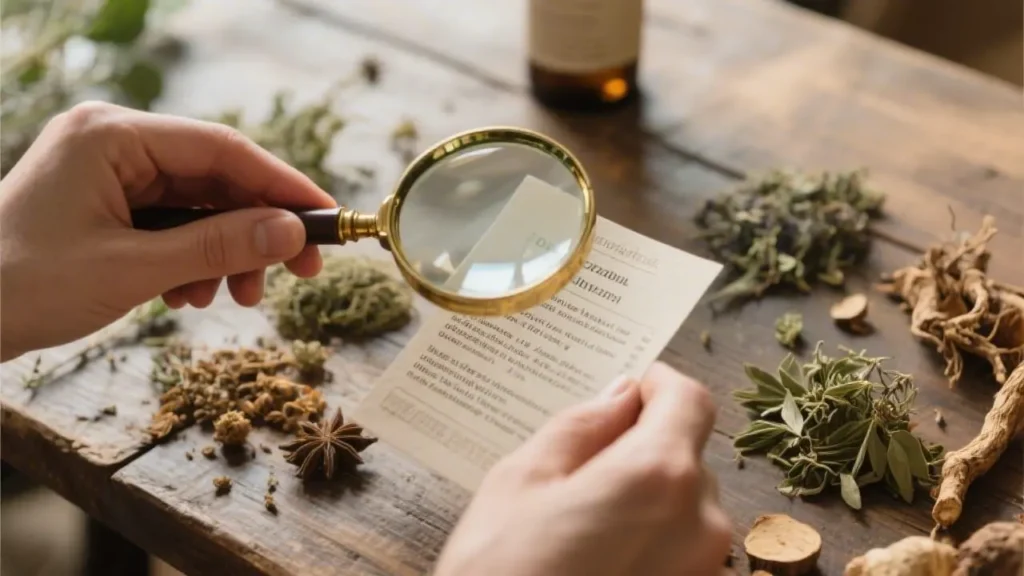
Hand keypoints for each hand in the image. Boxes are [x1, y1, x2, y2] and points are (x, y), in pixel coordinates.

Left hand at [0, 101, 334, 360]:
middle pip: (216, 177)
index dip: (282, 184)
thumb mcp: (133, 269)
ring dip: (228, 251)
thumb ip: (218, 246)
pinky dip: (196, 258)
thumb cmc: (22, 286)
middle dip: (257, 228)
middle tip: (301, 271)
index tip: (326, 218)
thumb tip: (292, 232)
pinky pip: (174, 223)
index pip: (222, 148)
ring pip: (200, 205)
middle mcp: (114, 142)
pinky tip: (193, 295)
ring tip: (237, 297)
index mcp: (112, 135)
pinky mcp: (108, 203)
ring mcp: (110, 172)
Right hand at [434, 362, 732, 575]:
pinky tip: (598, 553)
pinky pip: (682, 549)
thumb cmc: (499, 575)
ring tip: (582, 518)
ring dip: (647, 495)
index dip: (659, 385)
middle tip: (583, 461)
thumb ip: (580, 426)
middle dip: (644, 444)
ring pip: (685, 506)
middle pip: (687, 455)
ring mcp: (703, 572)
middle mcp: (700, 524)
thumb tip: (618, 397)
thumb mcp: (520, 482)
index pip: (690, 401)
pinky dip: (651, 536)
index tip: (632, 387)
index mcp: (658, 476)